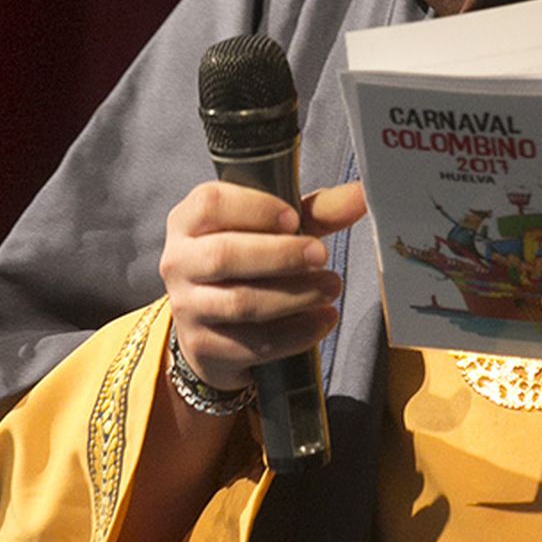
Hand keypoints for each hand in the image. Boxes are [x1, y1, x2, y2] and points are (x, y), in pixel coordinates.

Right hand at [159, 179, 366, 390]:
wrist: (215, 328)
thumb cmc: (248, 264)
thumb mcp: (276, 232)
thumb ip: (315, 213)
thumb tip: (362, 195)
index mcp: (189, 221)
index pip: (210, 203)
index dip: (255, 209)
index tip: (293, 218)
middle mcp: (179, 261)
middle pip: (225, 255)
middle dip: (280, 255)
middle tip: (322, 255)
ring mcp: (188, 307)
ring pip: (240, 302)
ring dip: (294, 296)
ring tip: (331, 287)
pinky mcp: (204, 346)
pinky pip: (253, 343)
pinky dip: (295, 333)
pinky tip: (323, 320)